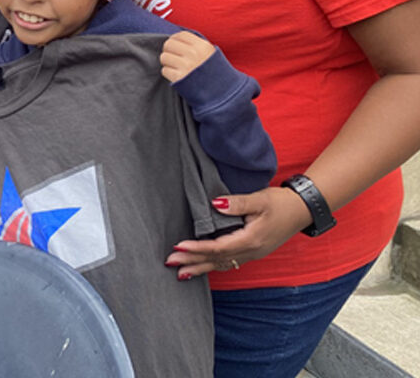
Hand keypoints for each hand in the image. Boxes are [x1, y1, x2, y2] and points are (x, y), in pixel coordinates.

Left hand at [160, 31, 215, 82]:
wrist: (221, 93)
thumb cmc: (215, 72)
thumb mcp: (211, 53)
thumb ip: (196, 44)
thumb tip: (176, 38)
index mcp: (202, 46)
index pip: (180, 35)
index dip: (175, 39)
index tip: (175, 45)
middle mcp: (194, 54)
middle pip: (168, 44)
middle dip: (169, 50)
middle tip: (173, 57)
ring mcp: (186, 66)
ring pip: (164, 57)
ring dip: (167, 62)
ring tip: (176, 67)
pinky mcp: (179, 78)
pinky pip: (165, 70)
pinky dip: (169, 73)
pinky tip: (177, 76)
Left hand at [164, 187, 311, 279]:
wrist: (303, 210)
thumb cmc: (281, 203)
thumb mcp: (260, 200)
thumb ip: (236, 203)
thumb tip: (214, 204)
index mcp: (250, 240)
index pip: (217, 247)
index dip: (196, 248)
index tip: (178, 247)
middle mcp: (250, 251)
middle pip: (216, 259)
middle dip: (192, 262)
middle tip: (169, 263)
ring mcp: (252, 254)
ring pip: (222, 264)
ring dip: (200, 268)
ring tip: (180, 274)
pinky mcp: (253, 252)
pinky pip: (229, 263)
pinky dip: (213, 266)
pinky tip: (203, 269)